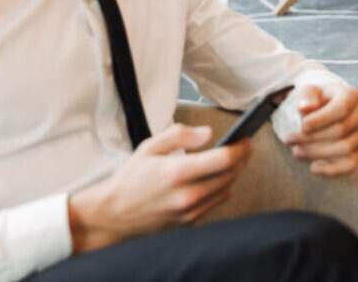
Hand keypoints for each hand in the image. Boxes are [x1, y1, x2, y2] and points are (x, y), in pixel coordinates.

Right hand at [67, 123, 250, 253]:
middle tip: (243, 146)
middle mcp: (187, 195)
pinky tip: (214, 179)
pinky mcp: (189, 224)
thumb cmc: (131, 178)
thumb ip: (180, 135)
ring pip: (226, 190)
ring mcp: (189, 212)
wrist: (112, 215)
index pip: (224, 159)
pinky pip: (215, 204)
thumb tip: (208, 133)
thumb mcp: (150, 147)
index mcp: (178, 172)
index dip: (241, 147)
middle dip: (241, 158)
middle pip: (231, 175)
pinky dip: (219, 190)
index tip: (246, 138)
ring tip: (229, 160)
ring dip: (232, 174)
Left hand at [282, 83, 357, 176]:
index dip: (321, 120)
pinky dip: (332, 170)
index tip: (302, 126)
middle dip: (311, 138)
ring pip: (344, 148)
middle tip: (289, 139)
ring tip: (296, 151)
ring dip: (317, 153)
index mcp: (351, 95)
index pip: (341, 109)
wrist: (322, 112)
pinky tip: (313, 168)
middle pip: (340, 130)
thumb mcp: (308, 92)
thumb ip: (306, 96)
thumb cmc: (315, 101)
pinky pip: (350, 165)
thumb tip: (306, 107)